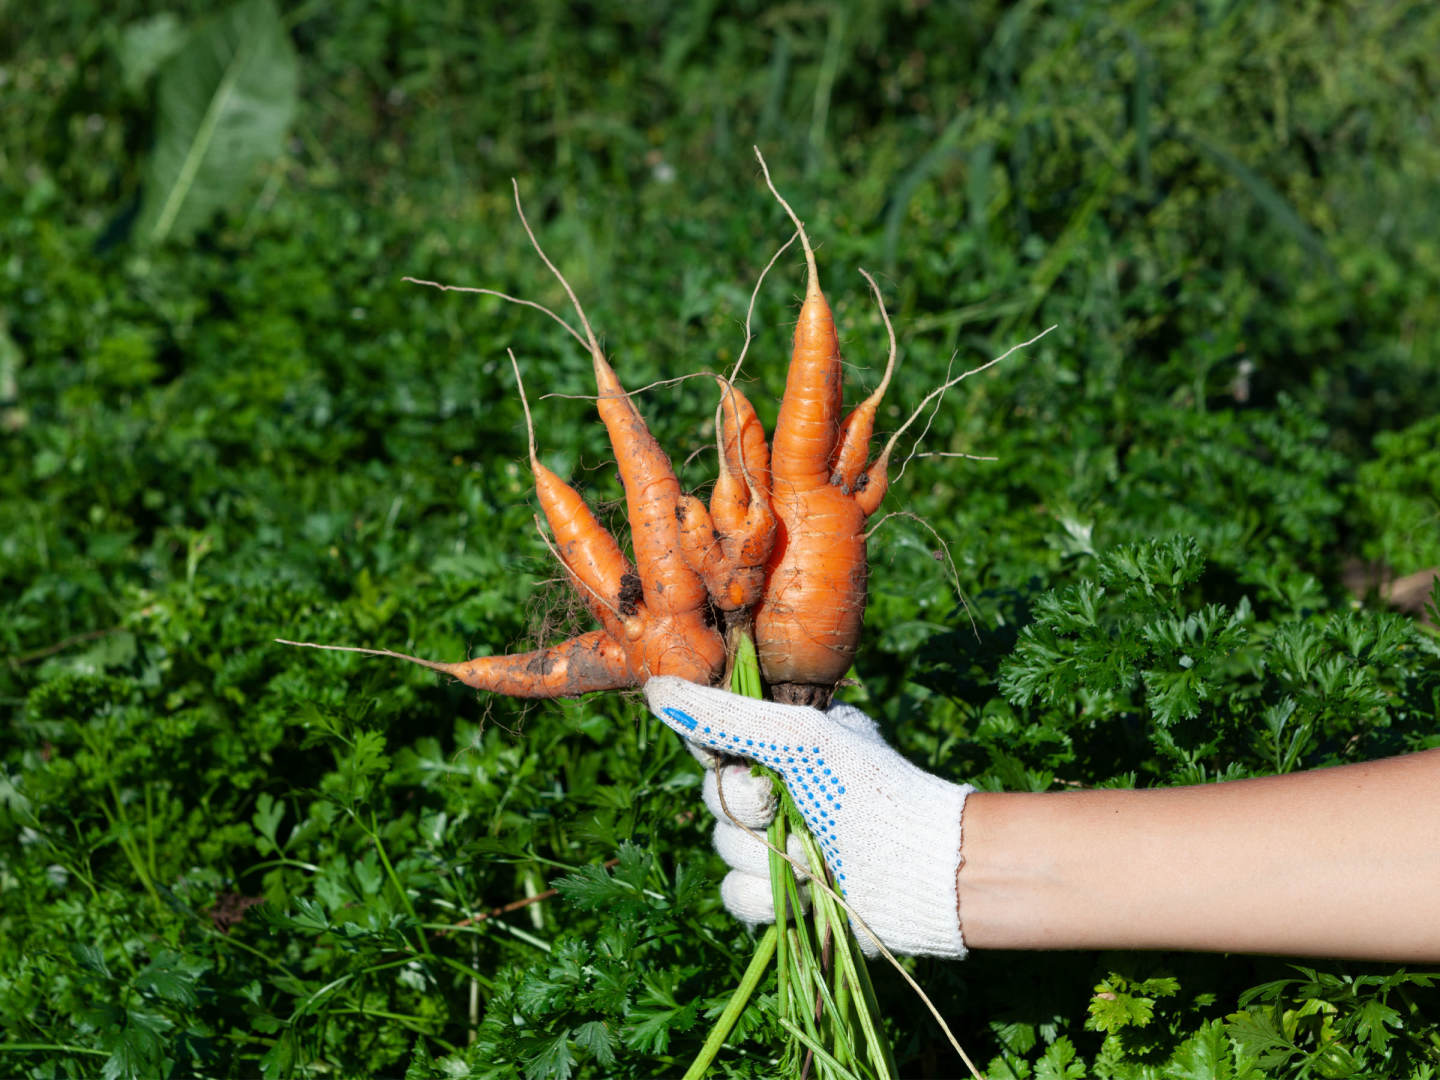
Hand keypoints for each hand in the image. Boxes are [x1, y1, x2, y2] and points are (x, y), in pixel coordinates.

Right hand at [645, 676, 973, 958]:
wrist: (920, 872)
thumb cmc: (867, 790)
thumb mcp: (798, 738)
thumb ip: (726, 716)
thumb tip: (654, 689)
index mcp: (784, 742)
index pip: (714, 737)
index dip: (713, 751)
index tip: (734, 756)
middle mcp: (779, 788)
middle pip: (713, 796)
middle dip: (745, 806)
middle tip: (779, 804)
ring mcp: (779, 842)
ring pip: (723, 848)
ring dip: (764, 855)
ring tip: (812, 855)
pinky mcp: (781, 894)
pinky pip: (736, 894)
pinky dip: (768, 896)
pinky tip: (807, 891)